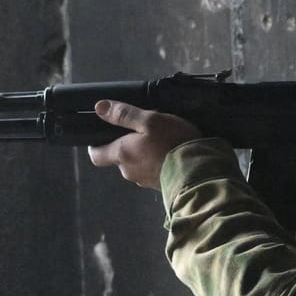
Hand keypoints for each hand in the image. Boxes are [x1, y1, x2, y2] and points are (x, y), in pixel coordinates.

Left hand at [84, 100, 202, 189]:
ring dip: (144, 156)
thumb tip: (99, 108)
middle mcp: (128, 172)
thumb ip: (124, 114)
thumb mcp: (150, 120)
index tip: (103, 137)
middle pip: (119, 159)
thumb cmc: (172, 142)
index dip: (97, 146)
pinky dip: (157, 164)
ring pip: (137, 166)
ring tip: (161, 142)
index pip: (96, 155)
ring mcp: (144, 182)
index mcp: (122, 154)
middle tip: (142, 133)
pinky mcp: (159, 187)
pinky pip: (152, 173)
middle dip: (127, 148)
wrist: (199, 172)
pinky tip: (170, 155)